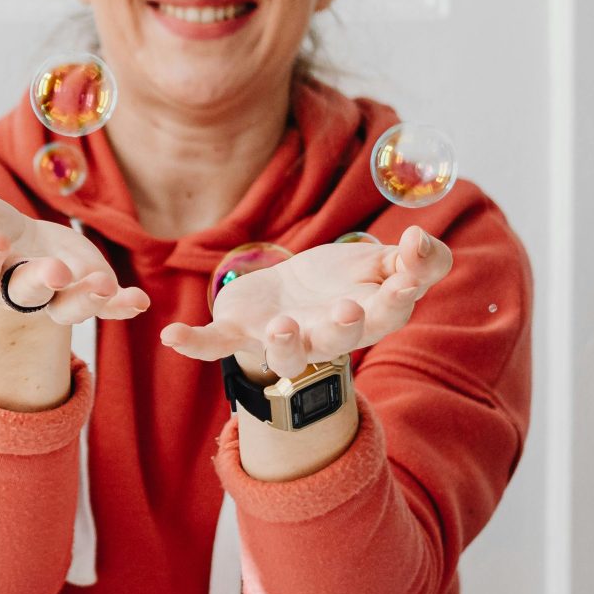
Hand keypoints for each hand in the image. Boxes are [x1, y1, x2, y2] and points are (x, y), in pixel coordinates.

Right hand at [0, 192, 150, 326]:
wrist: (10, 239)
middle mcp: (15, 291)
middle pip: (27, 294)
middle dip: (40, 283)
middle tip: (52, 272)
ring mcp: (54, 294)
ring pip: (69, 306)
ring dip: (86, 300)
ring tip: (102, 286)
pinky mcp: (84, 287)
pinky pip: (105, 303)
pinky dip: (121, 305)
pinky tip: (138, 301)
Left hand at [160, 227, 452, 378]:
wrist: (285, 295)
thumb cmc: (339, 282)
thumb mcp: (382, 264)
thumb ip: (418, 259)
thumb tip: (423, 241)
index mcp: (368, 319)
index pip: (391, 310)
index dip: (401, 290)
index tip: (409, 268)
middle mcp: (325, 337)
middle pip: (339, 340)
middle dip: (345, 327)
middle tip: (350, 308)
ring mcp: (280, 340)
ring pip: (285, 353)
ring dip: (285, 343)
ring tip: (283, 325)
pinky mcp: (239, 334)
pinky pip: (214, 346)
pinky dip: (193, 343)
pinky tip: (170, 336)